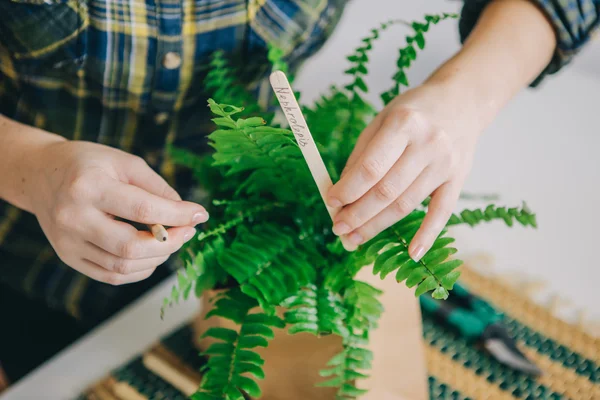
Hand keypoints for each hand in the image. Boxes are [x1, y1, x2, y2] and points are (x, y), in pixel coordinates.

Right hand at [27, 141, 208, 284]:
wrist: (40, 174)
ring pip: (122, 267)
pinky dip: (139, 270)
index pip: (142, 210)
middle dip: (170, 243)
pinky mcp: (68, 258)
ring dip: (158, 258)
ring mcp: (68, 243)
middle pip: (131, 247)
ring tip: (172, 240)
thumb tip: (187, 214)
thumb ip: (157, 188)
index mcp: (88, 187)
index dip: (178, 216)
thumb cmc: (88, 164)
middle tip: (188, 231)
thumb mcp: (124, 162)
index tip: (200, 214)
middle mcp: (73, 218)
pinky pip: (111, 276)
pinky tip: (153, 254)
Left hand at [327, 82, 480, 258]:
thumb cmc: (414, 112)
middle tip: (338, 228)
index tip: (330, 202)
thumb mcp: (381, 121)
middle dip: (357, 214)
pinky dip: (427, 235)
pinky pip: (442, 212)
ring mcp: (445, 164)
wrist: (462, 101)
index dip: (347, 190)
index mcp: (403, 124)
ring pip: (406, 204)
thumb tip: (339, 195)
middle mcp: (427, 144)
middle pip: (386, 191)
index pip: (370, 167)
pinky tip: (412, 253)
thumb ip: (361, 156)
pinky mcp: (458, 179)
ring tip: (354, 238)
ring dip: (377, 225)